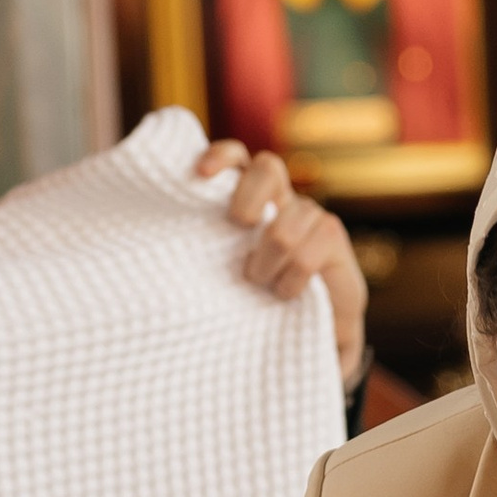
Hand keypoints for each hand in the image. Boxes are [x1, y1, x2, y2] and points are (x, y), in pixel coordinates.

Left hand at [195, 139, 368, 387]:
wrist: (311, 340)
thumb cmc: (256, 308)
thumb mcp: (225, 281)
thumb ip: (206, 257)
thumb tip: (162, 246)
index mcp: (251, 202)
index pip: (238, 159)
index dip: (222, 156)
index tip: (201, 174)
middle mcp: (282, 202)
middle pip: (268, 168)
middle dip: (247, 200)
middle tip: (239, 233)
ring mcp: (311, 219)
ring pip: (286, 224)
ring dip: (269, 262)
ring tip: (263, 286)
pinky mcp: (334, 240)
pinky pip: (312, 249)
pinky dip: (294, 278)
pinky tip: (288, 294)